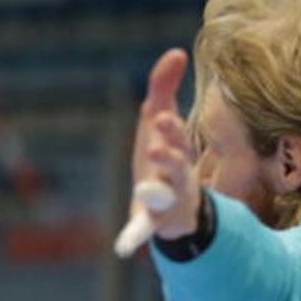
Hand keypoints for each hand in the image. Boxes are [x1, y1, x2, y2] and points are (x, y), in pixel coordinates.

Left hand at [131, 47, 201, 239]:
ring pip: (164, 194)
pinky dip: (134, 238)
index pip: (175, 136)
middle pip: (176, 163)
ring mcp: (167, 200)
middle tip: (156, 143)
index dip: (168, 128)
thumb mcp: (159, 123)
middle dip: (168, 153)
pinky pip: (143, 231)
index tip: (160, 117)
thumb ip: (164, 88)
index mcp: (176, 150)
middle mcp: (177, 175)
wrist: (176, 207)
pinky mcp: (153, 222)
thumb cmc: (164, 157)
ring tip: (143, 184)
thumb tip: (176, 51)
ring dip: (155, 188)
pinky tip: (123, 249)